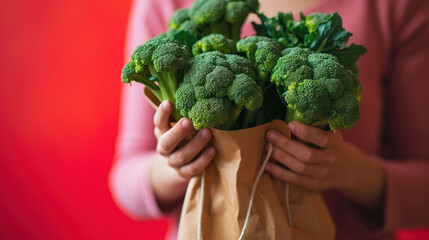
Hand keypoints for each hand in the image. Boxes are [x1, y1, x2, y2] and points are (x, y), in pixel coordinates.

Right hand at [150, 100, 214, 211]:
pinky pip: (193, 168)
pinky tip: (212, 150)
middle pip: (167, 143)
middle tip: (188, 121)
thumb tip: (192, 88)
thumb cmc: (183, 137)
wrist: (178, 165)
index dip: (162, 113)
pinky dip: (203, 160)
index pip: (158, 123)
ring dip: (195, 145)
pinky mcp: (185, 173)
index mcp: (162, 133)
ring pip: (182, 156)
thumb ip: (183, 113)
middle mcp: (165, 149)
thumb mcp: (179, 125)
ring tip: (207, 133)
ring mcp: (174, 162)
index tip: (169, 102)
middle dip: (177, 132)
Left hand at [265, 121, 384, 207]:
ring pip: (300, 168)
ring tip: (267, 147)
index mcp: (336, 143)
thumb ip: (315, 126)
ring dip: (281, 157)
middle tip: (270, 135)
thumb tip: (289, 114)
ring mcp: (323, 174)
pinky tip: (267, 166)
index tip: (290, 124)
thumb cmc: (330, 145)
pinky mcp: (314, 185)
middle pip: (308, 155)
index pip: (323, 139)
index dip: (306, 132)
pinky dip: (280, 173)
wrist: (346, 169)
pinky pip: (296, 180)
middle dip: (286, 144)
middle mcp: (331, 159)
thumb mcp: (330, 133)